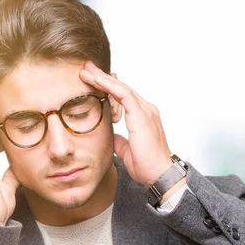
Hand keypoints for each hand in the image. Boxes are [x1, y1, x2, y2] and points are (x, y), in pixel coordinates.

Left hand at [79, 61, 173, 185]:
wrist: (159, 175)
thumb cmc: (147, 166)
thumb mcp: (127, 150)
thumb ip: (120, 140)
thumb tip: (111, 137)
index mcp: (143, 117)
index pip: (124, 96)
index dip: (107, 87)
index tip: (92, 80)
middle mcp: (146, 110)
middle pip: (122, 88)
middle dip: (102, 77)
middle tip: (86, 68)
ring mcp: (146, 111)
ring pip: (122, 88)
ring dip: (103, 78)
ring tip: (86, 71)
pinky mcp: (142, 115)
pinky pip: (124, 94)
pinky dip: (109, 85)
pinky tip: (97, 80)